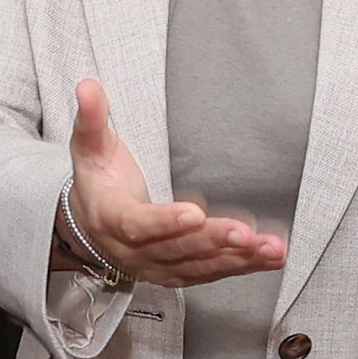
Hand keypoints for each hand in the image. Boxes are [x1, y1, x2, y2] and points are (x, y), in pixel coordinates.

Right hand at [62, 80, 284, 288]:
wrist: (90, 224)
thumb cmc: (97, 180)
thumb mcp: (89, 147)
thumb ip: (91, 118)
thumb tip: (87, 86)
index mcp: (111, 219)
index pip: (138, 224)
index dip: (165, 221)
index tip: (195, 212)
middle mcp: (133, 250)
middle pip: (176, 249)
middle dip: (212, 241)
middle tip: (245, 233)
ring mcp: (157, 265)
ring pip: (198, 265)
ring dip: (237, 258)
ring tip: (270, 249)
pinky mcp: (177, 272)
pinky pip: (210, 272)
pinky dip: (242, 266)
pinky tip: (270, 257)